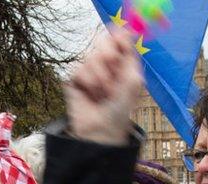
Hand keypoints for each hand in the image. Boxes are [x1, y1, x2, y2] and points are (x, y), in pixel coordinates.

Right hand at [65, 28, 143, 145]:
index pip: (118, 37)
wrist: (101, 129)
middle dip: (108, 57)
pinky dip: (86, 82)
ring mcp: (88, 71)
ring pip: (90, 57)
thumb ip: (130, 55)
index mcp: (122, 62)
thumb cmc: (121, 109)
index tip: (120, 44)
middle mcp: (105, 64)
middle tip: (113, 71)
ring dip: (99, 77)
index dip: (118, 37)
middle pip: (102, 42)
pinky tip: (90, 95)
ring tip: (102, 93)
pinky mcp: (74, 79)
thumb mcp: (133, 81)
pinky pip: (77, 69)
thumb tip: (124, 30)